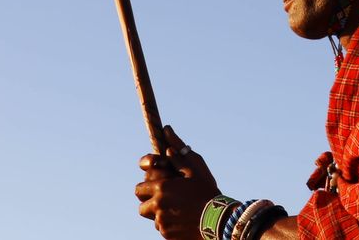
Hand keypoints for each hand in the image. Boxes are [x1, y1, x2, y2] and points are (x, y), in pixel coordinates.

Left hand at [135, 125, 220, 239]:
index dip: (148, 187)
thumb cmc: (207, 190)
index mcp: (161, 188)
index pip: (139, 188)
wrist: (219, 219)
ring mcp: (161, 222)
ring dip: (160, 214)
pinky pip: (162, 228)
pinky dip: (169, 224)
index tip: (158, 186)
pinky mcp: (167, 235)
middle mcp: (157, 206)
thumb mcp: (194, 167)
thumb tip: (167, 130)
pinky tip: (183, 219)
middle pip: (142, 206)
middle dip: (150, 202)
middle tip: (165, 199)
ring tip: (178, 210)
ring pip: (153, 218)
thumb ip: (178, 149)